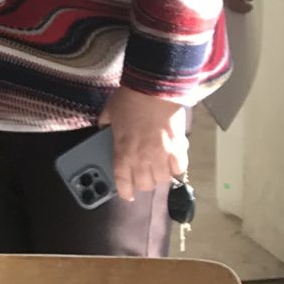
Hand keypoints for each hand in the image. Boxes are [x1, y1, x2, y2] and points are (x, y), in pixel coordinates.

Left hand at [100, 85, 188, 203]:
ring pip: (163, 179)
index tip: (128, 195)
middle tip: (144, 176)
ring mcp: (161, 154)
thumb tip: (104, 128)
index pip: (123, 181)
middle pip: (146, 184)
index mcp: (123, 152)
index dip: (125, 192)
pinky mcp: (178, 147)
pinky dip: (177, 167)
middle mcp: (142, 158)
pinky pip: (179, 167)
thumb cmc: (129, 99)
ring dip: (160, 176)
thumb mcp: (109, 112)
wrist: (154, 88)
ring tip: (159, 169)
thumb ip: (105, 124)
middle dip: (144, 183)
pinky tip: (174, 162)